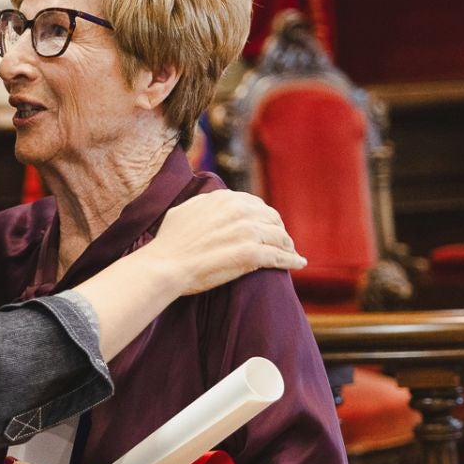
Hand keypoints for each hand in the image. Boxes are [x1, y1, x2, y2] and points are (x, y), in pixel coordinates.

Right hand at [148, 190, 303, 295]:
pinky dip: (292, 260)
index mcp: (225, 198)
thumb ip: (205, 203)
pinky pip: (279, 256)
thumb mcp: (186, 209)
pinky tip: (298, 264)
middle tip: (282, 242)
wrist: (165, 264)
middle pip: (272, 218)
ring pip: (279, 237)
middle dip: (279, 230)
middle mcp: (239, 210)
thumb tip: (212, 202)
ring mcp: (247, 231)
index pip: (256, 205)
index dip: (264, 217)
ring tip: (291, 254)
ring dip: (288, 246)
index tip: (266, 227)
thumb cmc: (169, 242)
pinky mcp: (251, 253)